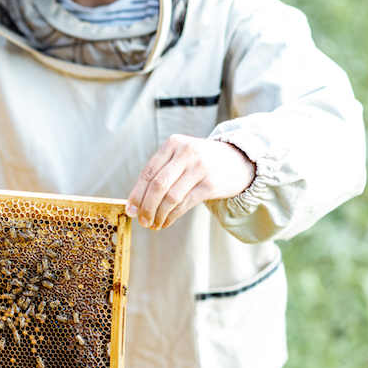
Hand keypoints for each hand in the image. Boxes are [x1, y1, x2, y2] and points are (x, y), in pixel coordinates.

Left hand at [126, 134, 255, 229]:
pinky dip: (172, 217)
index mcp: (173, 143)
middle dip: (146, 207)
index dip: (137, 194)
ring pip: (171, 197)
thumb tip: (135, 202)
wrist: (237, 160)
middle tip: (141, 221)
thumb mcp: (181, 156)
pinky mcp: (211, 184)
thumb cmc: (200, 161)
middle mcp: (186, 152)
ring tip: (153, 224)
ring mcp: (200, 168)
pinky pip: (185, 204)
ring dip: (158, 215)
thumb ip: (161, 172)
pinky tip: (165, 222)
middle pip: (158, 185)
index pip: (148, 172)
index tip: (130, 210)